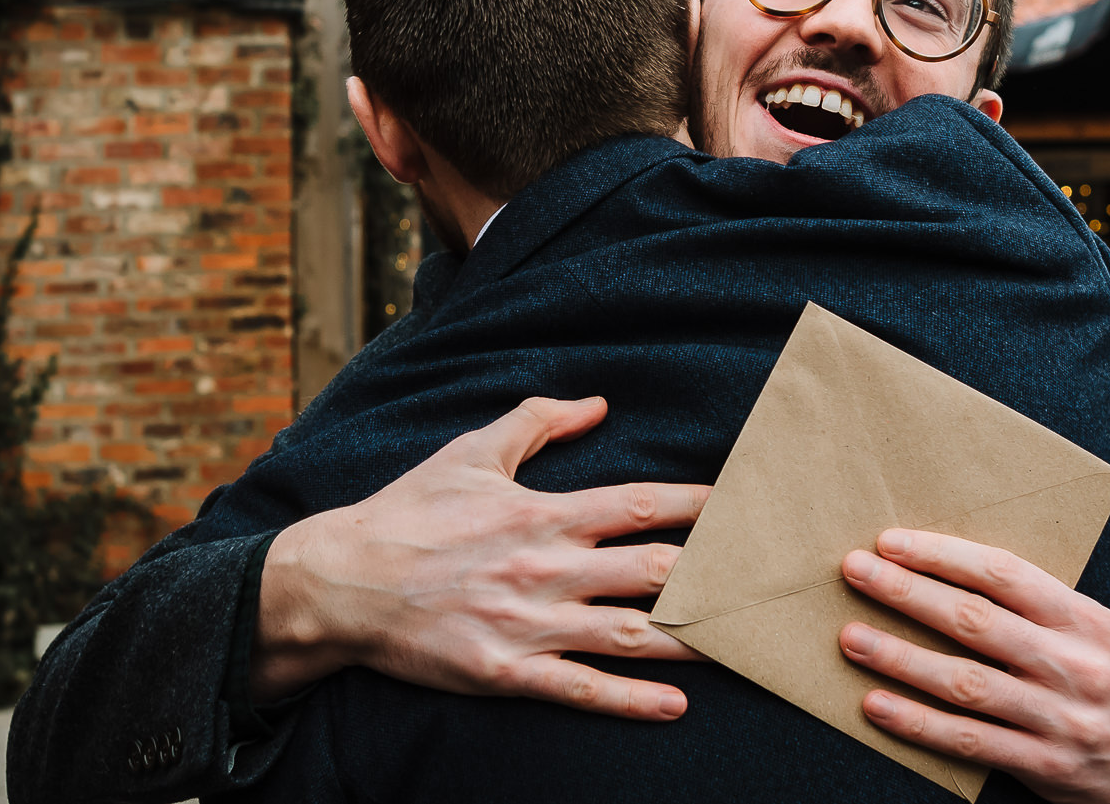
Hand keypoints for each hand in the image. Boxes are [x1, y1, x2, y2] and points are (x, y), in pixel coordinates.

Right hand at [253, 396, 710, 720]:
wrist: (340, 582)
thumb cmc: (409, 511)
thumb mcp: (472, 451)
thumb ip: (538, 421)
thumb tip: (598, 403)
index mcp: (545, 511)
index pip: (644, 504)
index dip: (704, 506)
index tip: (749, 507)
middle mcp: (548, 567)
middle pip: (655, 571)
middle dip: (717, 575)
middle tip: (769, 580)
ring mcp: (530, 623)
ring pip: (630, 634)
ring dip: (693, 639)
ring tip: (746, 644)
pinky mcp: (507, 671)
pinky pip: (580, 689)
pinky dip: (629, 701)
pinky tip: (676, 706)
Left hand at [839, 530, 1109, 803]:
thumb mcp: (1104, 636)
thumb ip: (1045, 608)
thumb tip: (961, 569)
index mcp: (1085, 620)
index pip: (1003, 573)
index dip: (943, 554)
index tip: (892, 541)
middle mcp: (1074, 665)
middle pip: (974, 621)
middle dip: (906, 592)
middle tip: (855, 571)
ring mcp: (1060, 719)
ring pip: (964, 682)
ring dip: (900, 657)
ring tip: (851, 637)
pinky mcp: (1047, 767)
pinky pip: (969, 742)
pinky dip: (918, 723)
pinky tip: (876, 705)